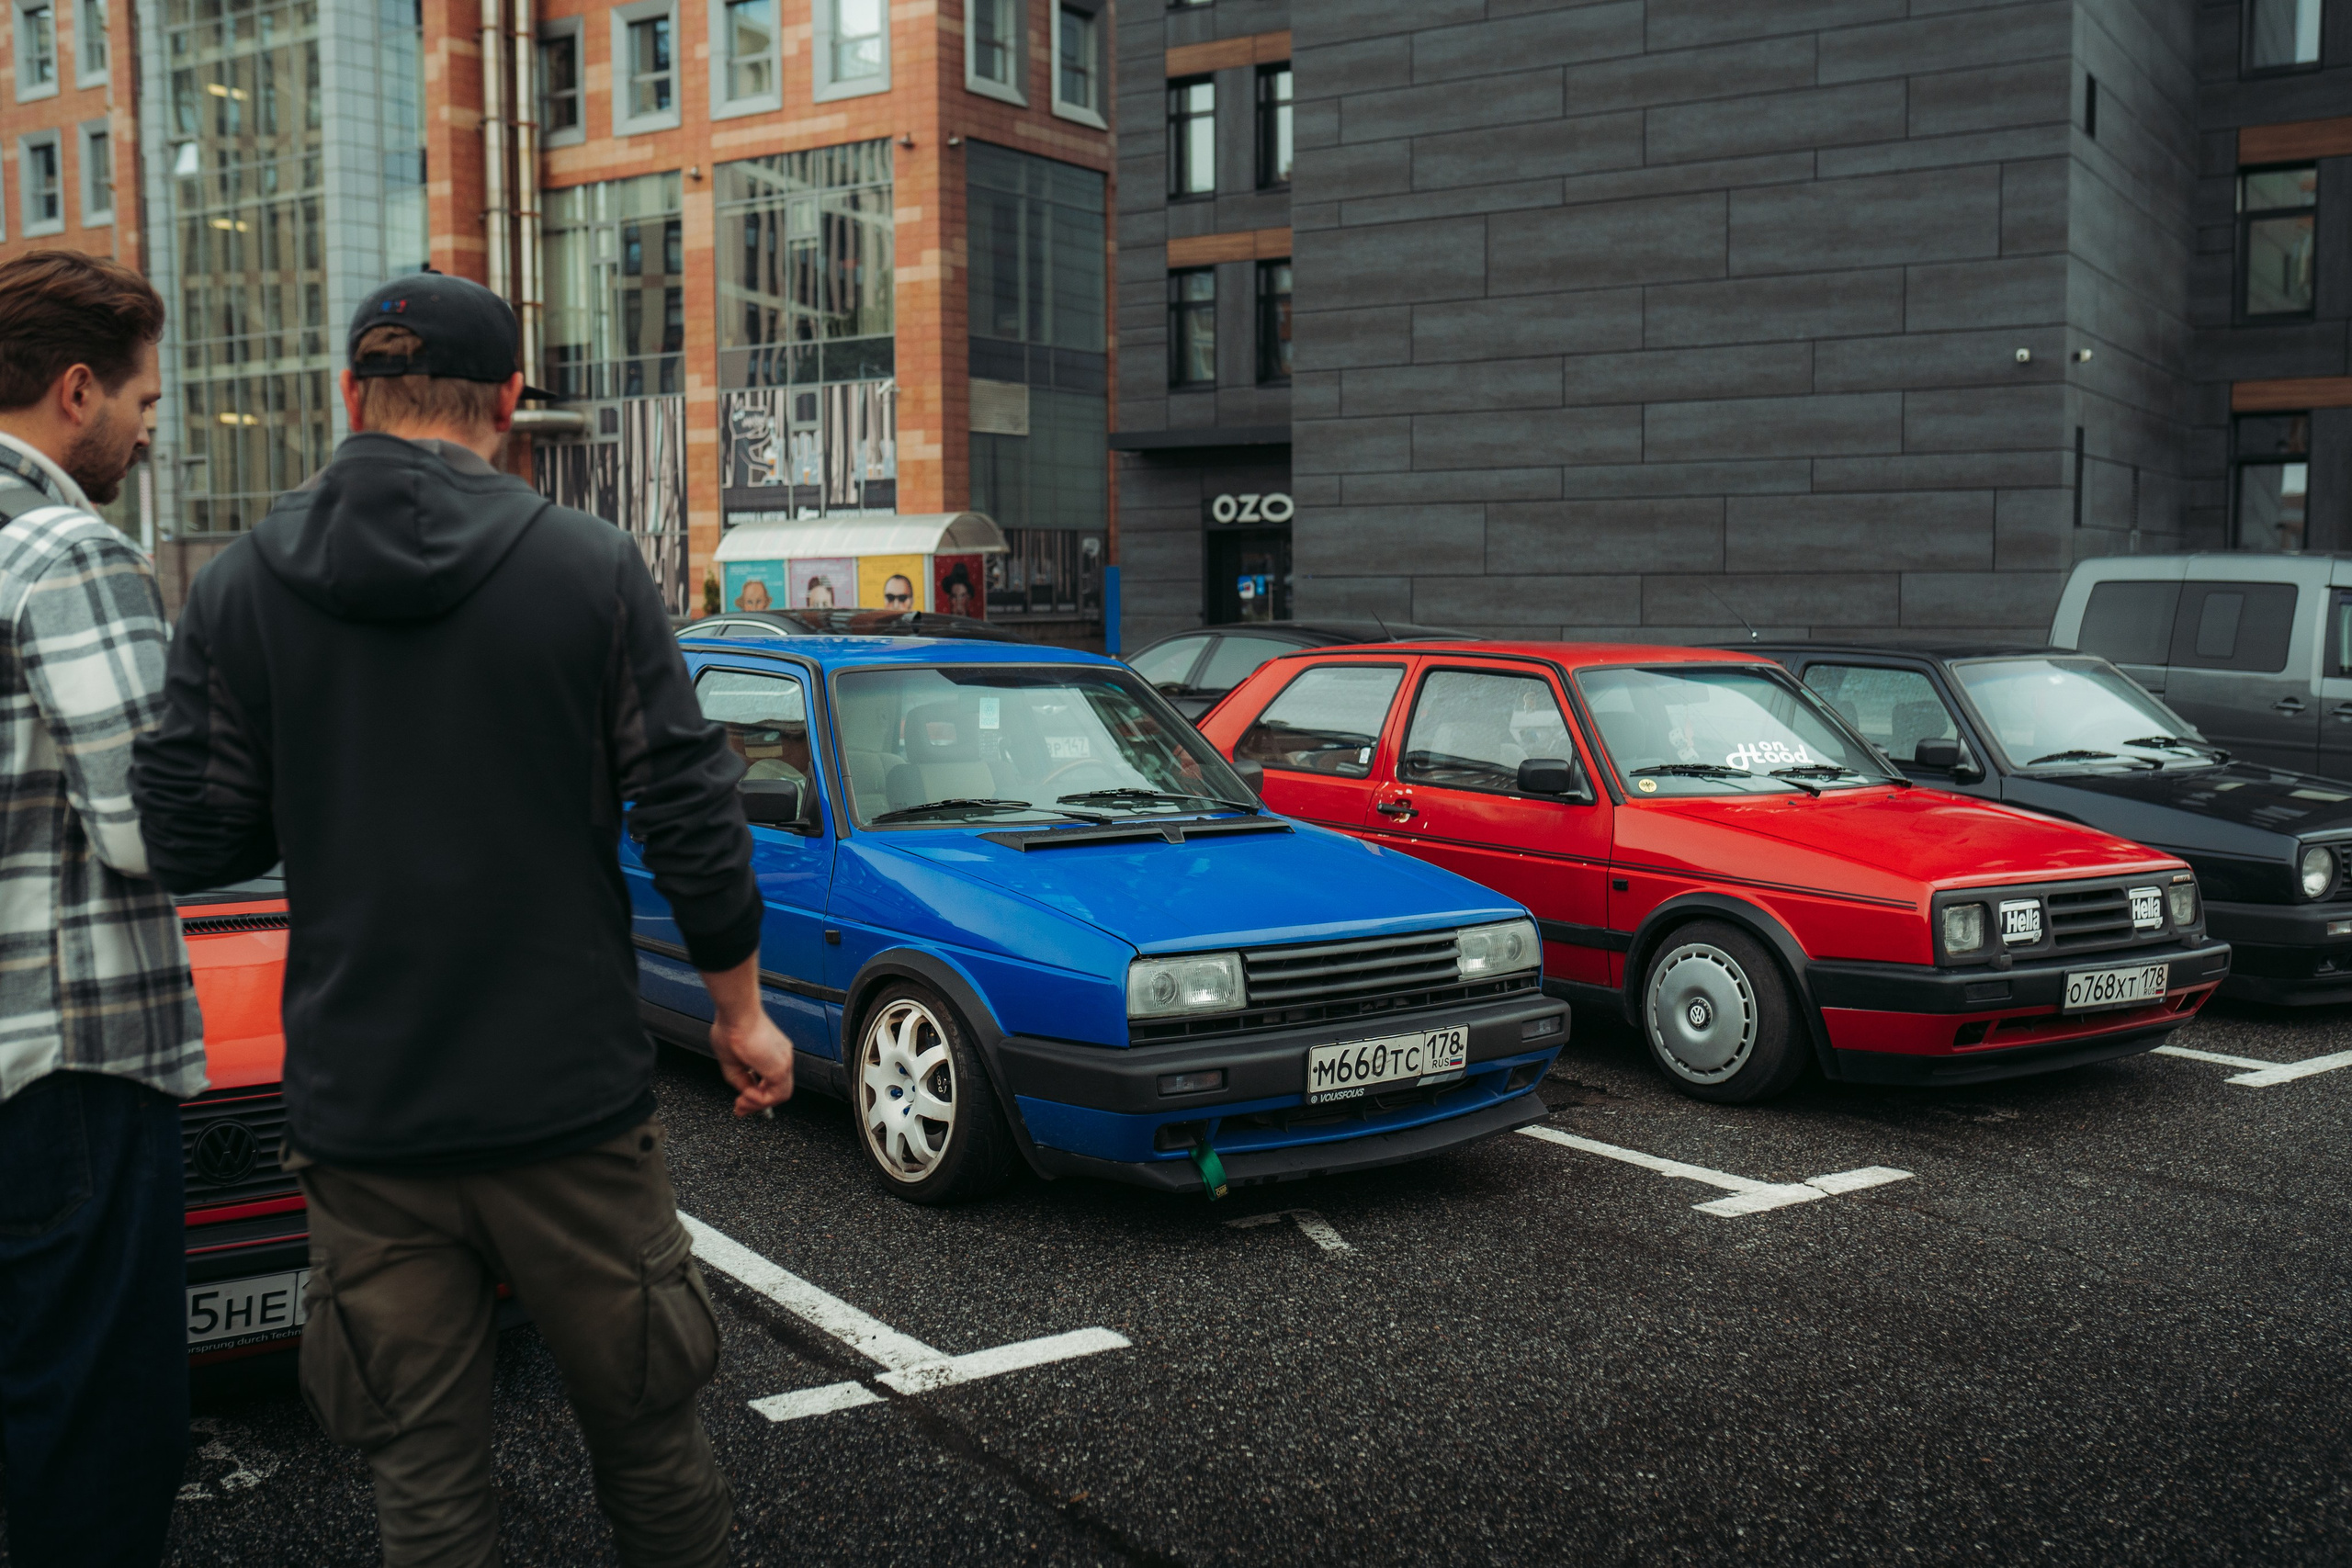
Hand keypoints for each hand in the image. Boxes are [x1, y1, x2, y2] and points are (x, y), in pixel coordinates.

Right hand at [699, 950, 794, 1115]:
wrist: (737, 1014)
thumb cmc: (731, 1027)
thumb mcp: (731, 1062)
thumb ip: (741, 1080)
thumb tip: (745, 1094)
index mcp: (772, 1052)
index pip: (770, 1081)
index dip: (756, 1096)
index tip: (741, 1103)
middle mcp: (781, 1057)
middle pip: (776, 1090)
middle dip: (756, 1104)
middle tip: (740, 1109)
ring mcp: (783, 1061)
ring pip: (779, 1095)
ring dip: (758, 1104)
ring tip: (741, 1104)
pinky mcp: (780, 1067)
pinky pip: (776, 1094)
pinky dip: (760, 1100)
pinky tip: (746, 1095)